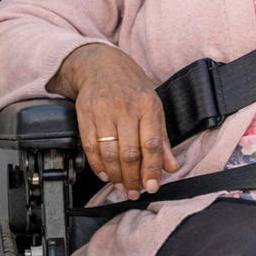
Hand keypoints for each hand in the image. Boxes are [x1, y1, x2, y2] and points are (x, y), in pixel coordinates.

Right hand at [47, 43, 178, 196]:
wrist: (101, 63)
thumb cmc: (132, 87)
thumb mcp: (154, 106)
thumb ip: (162, 139)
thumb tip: (171, 167)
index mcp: (148, 106)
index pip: (152, 144)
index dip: (152, 169)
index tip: (152, 186)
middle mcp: (126, 108)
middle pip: (130, 153)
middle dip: (133, 178)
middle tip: (134, 191)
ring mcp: (104, 111)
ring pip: (109, 153)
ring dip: (116, 175)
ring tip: (121, 186)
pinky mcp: (85, 115)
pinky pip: (90, 147)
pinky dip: (97, 165)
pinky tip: (105, 174)